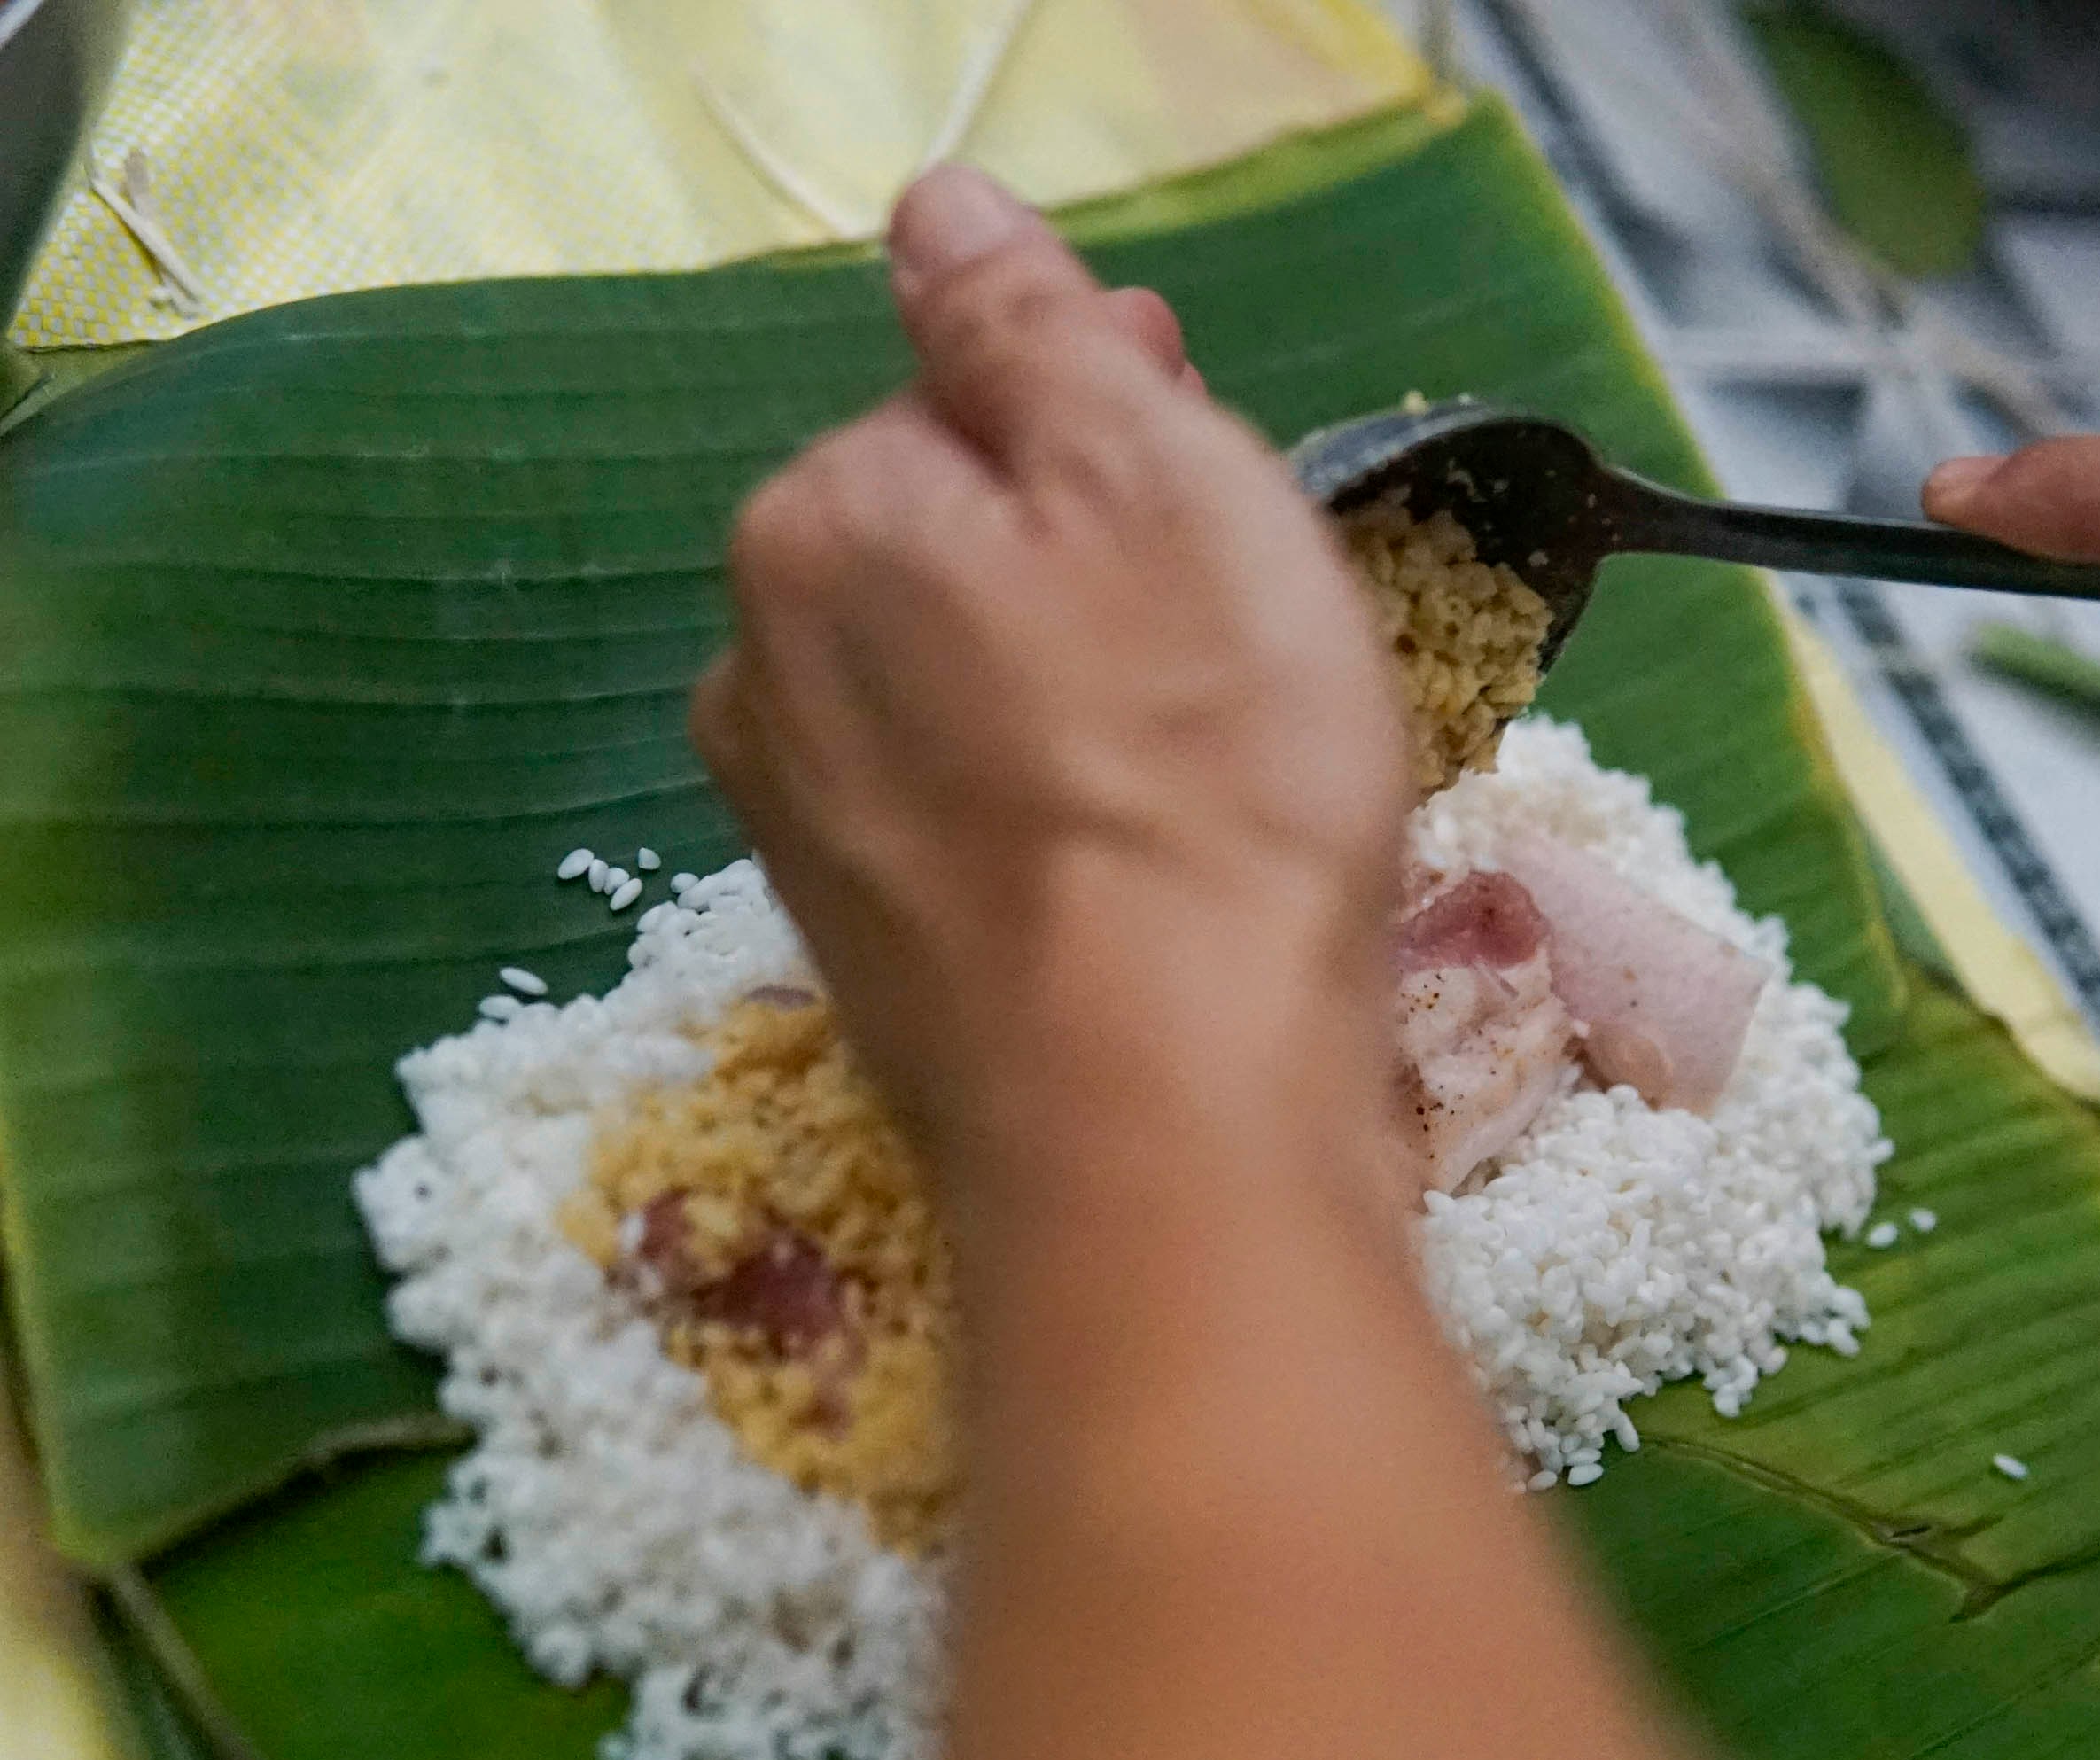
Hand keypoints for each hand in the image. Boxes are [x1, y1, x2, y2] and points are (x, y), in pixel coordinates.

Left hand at [692, 167, 1408, 1149]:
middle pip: (961, 558)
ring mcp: (803, 833)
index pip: (970, 408)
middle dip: (1096, 570)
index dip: (1119, 435)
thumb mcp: (1150, 474)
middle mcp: (763, 671)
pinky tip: (1161, 874)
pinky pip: (982, 826)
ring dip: (1088, 699)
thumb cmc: (1198, 773)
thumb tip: (935, 209)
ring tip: (1224, 776)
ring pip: (973, 698)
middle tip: (1248, 654)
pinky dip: (1068, 823)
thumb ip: (1022, 323)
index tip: (1231, 509)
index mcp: (820, 523)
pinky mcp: (868, 961)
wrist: (1165, 1122)